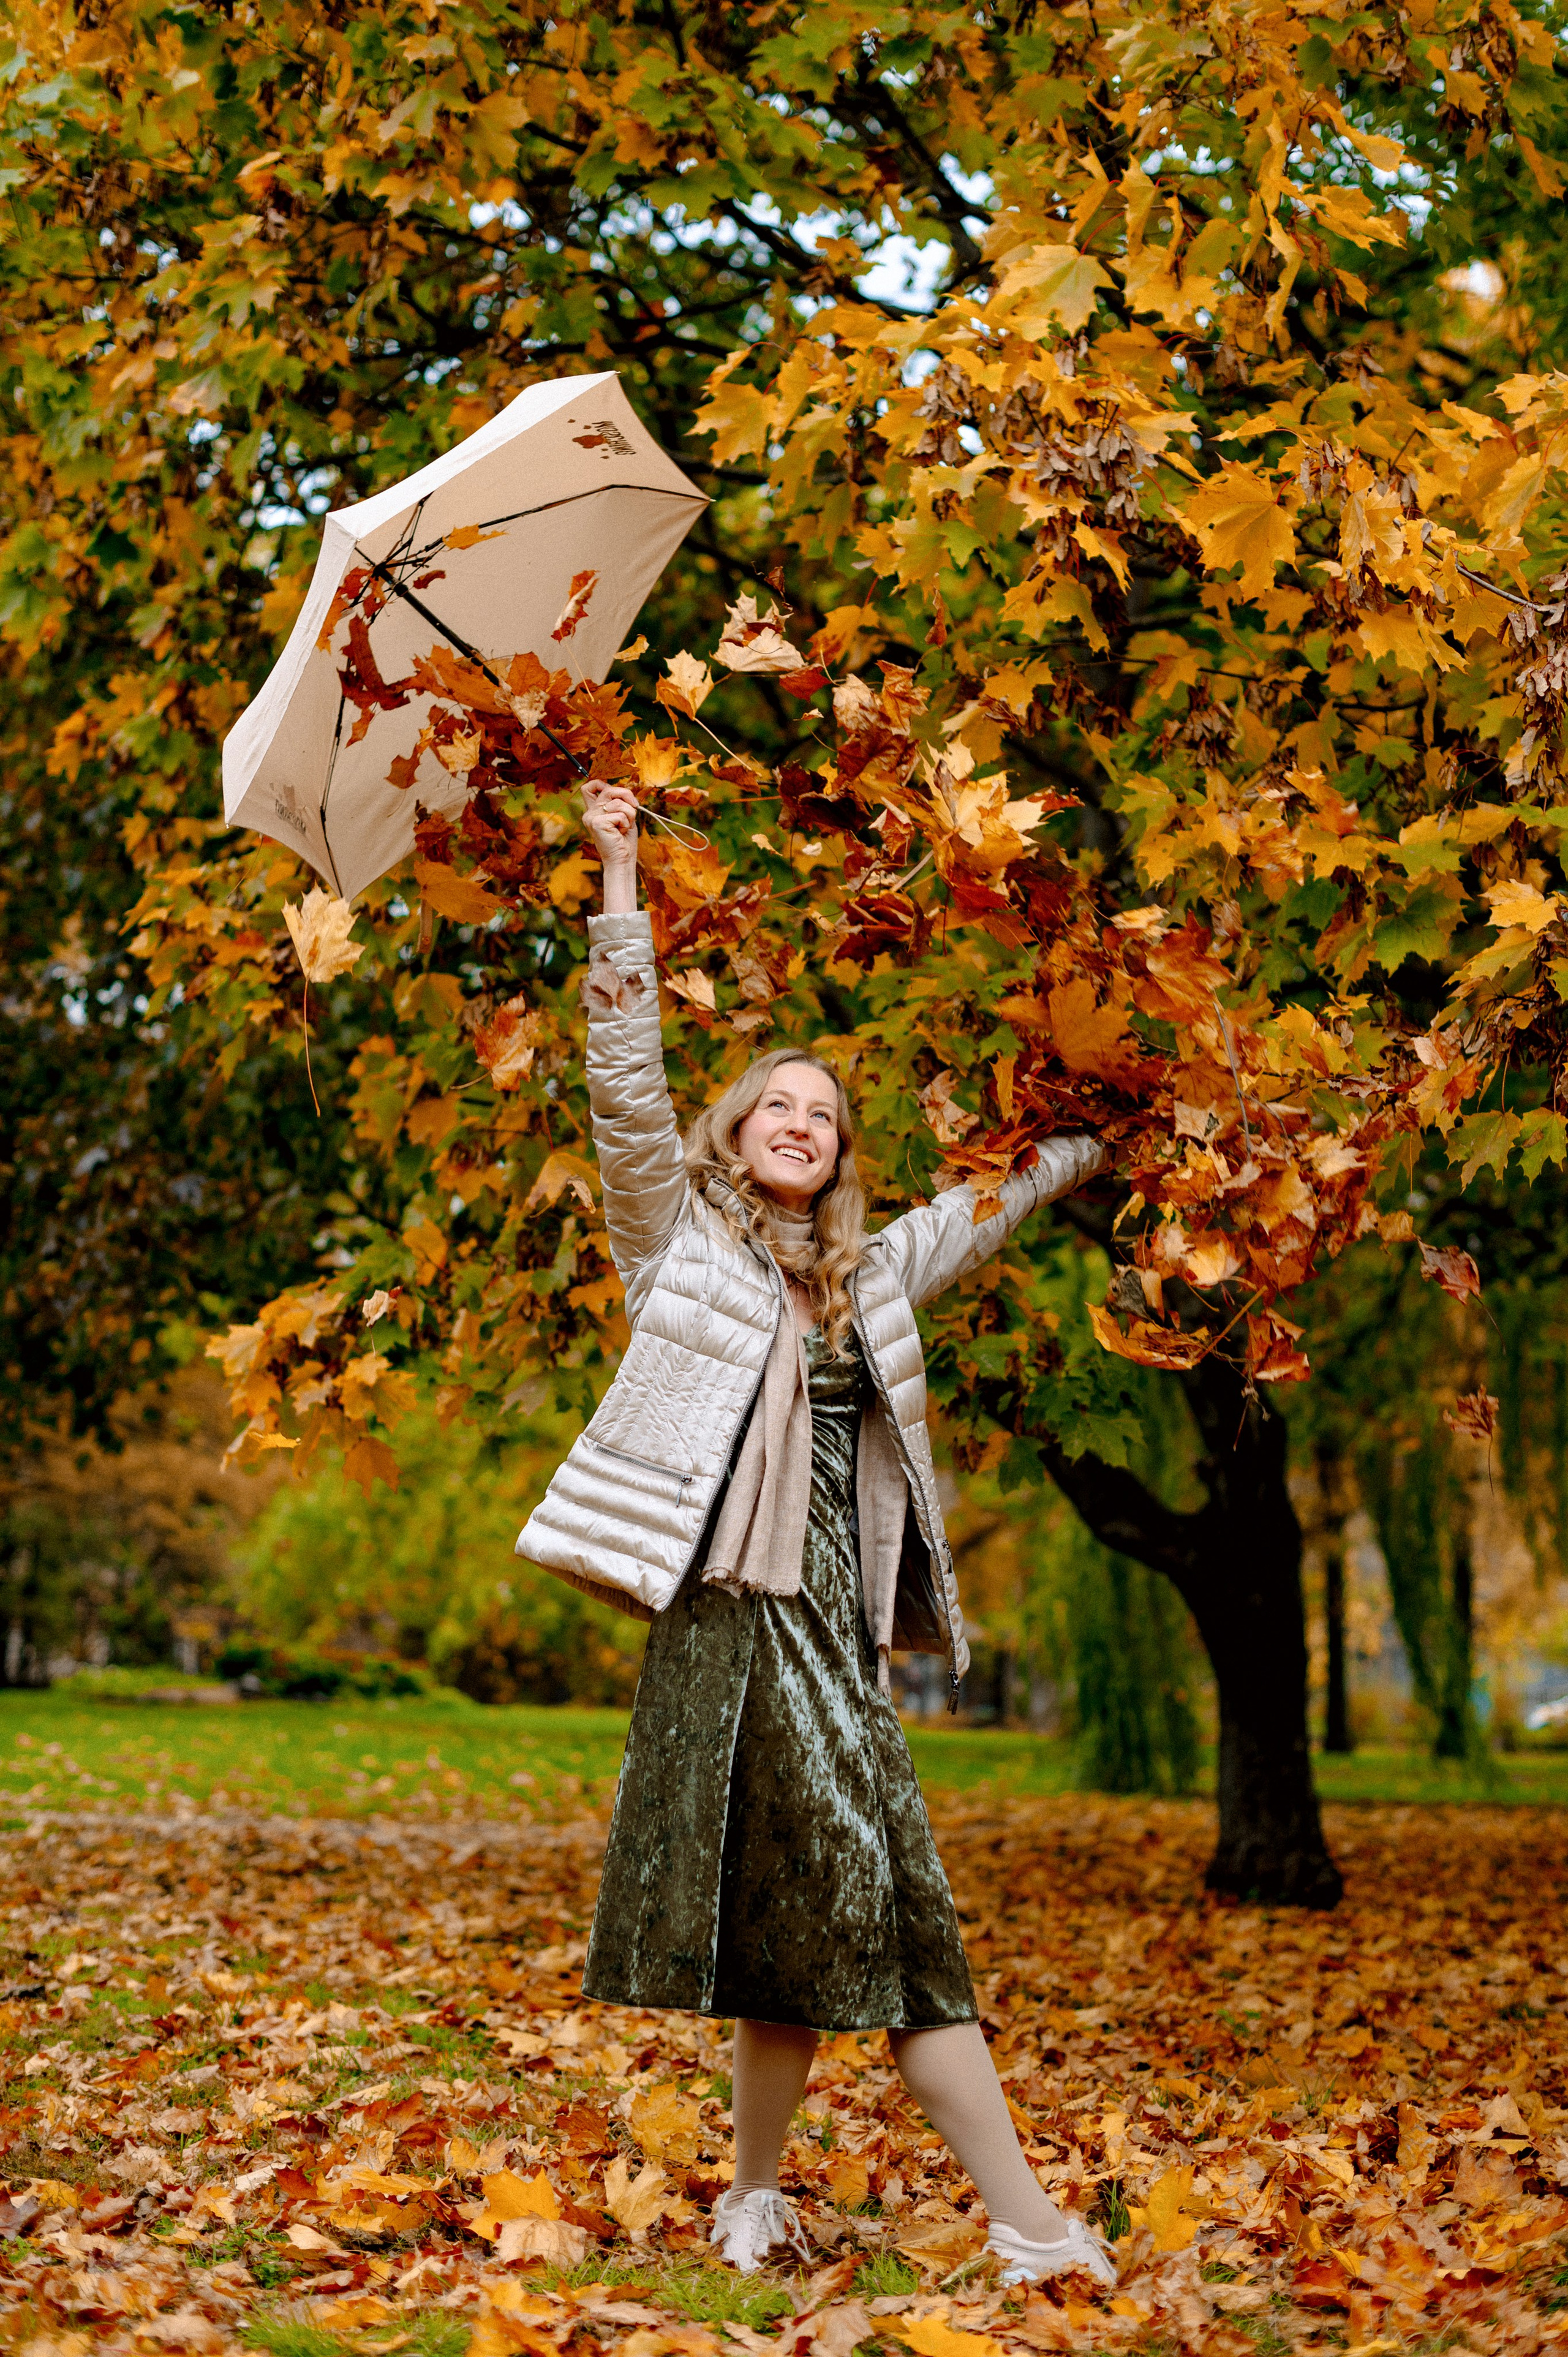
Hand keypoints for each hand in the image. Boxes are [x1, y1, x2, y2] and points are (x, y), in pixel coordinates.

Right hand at [581, 777, 638, 915]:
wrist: (622, 861)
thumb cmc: (624, 841)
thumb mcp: (623, 816)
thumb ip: (618, 802)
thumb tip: (624, 791)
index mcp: (594, 811)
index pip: (589, 787)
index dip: (602, 783)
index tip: (618, 794)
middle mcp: (589, 813)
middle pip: (608, 790)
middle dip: (626, 795)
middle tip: (634, 806)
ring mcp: (591, 817)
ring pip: (617, 802)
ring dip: (629, 814)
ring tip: (624, 828)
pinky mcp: (597, 823)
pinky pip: (620, 814)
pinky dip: (626, 823)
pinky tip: (620, 833)